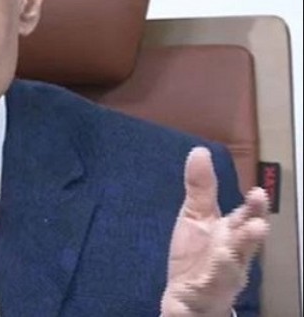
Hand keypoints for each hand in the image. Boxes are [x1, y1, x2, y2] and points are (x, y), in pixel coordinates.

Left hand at [161, 147, 269, 315]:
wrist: (187, 296)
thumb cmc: (198, 253)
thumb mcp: (196, 216)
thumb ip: (201, 187)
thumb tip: (199, 151)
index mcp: (230, 233)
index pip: (245, 218)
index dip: (253, 208)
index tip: (258, 193)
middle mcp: (232, 253)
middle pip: (245, 242)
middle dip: (252, 233)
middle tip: (259, 223)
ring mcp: (223, 274)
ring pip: (233, 265)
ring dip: (238, 255)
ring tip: (244, 243)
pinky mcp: (207, 291)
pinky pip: (213, 284)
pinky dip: (217, 274)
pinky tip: (218, 262)